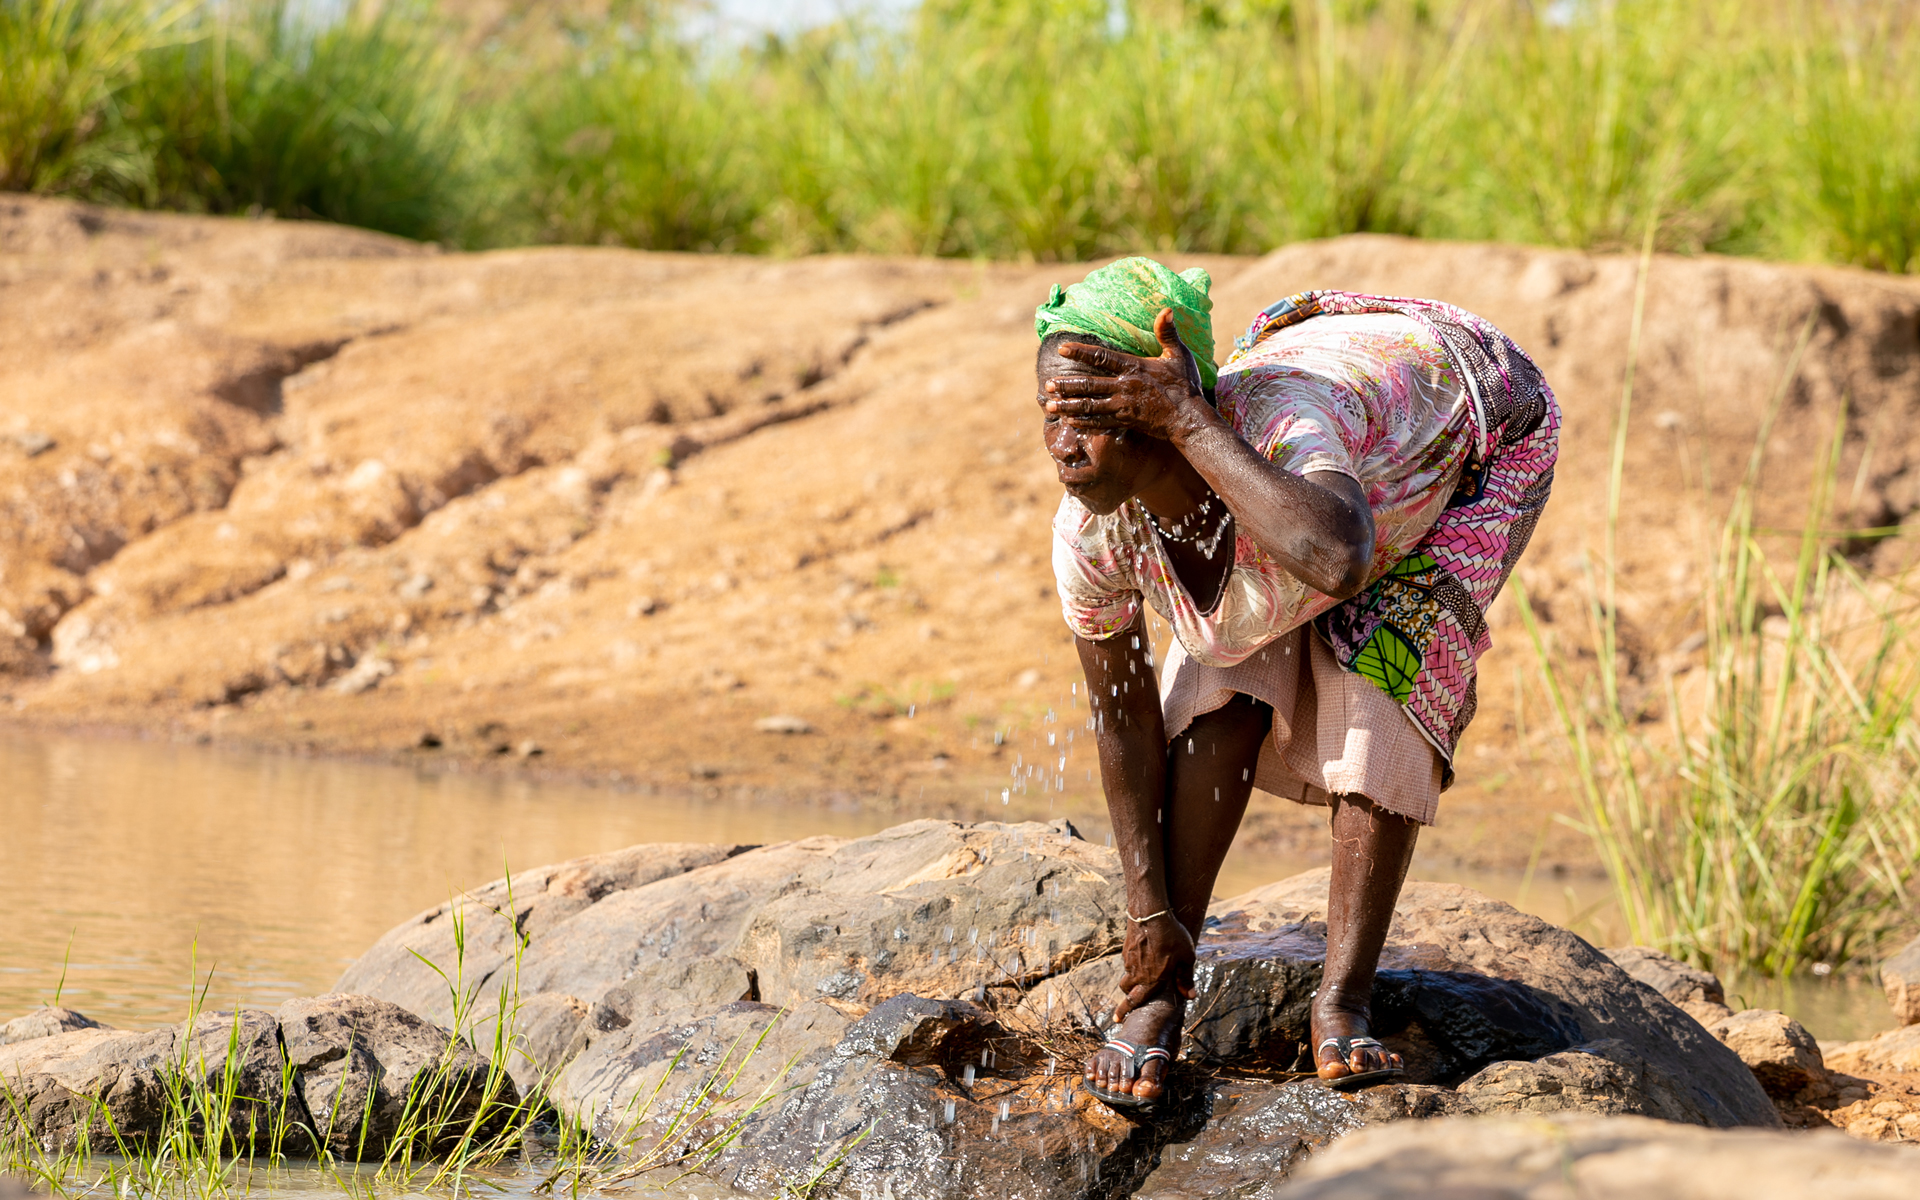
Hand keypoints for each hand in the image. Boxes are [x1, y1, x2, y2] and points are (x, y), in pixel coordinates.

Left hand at [1042, 309, 1212, 443]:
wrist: (1189, 418)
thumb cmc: (1185, 385)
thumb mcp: (1179, 355)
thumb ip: (1168, 333)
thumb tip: (1167, 309)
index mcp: (1134, 368)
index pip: (1102, 357)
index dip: (1080, 351)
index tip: (1061, 347)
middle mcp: (1124, 387)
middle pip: (1089, 385)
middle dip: (1067, 385)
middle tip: (1048, 385)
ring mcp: (1123, 407)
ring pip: (1090, 406)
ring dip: (1069, 406)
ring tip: (1050, 406)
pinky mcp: (1126, 421)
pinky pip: (1100, 423)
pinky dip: (1084, 423)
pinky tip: (1070, 422)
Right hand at [1115, 911, 1196, 1019]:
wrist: (1151, 913)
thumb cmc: (1172, 936)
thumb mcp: (1186, 957)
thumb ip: (1185, 978)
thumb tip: (1190, 996)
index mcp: (1152, 979)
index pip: (1135, 1000)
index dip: (1124, 1011)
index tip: (1117, 1020)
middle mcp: (1138, 973)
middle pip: (1127, 990)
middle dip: (1128, 996)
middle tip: (1130, 998)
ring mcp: (1130, 960)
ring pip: (1127, 975)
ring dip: (1131, 979)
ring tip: (1142, 975)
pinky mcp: (1127, 949)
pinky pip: (1128, 961)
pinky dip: (1134, 964)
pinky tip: (1144, 954)